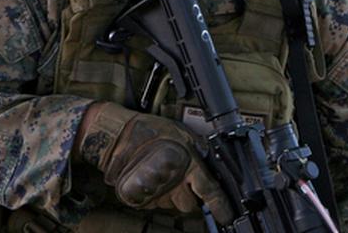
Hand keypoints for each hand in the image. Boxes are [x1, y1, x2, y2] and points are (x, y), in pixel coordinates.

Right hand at [74, 102, 233, 223]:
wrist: (119, 136)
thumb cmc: (152, 131)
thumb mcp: (184, 135)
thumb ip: (200, 151)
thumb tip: (216, 162)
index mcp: (188, 166)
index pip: (210, 192)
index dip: (221, 207)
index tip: (227, 216)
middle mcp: (173, 183)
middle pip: (190, 205)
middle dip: (190, 198)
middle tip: (184, 181)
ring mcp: (155, 193)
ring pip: (171, 205)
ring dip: (171, 195)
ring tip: (164, 174)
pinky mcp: (139, 199)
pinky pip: (154, 203)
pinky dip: (155, 194)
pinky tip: (152, 178)